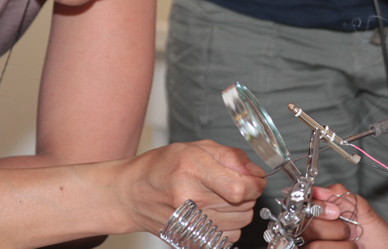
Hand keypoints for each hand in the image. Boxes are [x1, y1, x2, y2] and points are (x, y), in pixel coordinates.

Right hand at [119, 140, 265, 239]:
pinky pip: (227, 237)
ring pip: (240, 222)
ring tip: (222, 197)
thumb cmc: (161, 167)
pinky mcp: (189, 239)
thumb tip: (255, 172)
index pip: (240, 188)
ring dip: (239, 210)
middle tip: (232, 184)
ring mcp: (188, 223)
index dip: (255, 183)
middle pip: (243, 206)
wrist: (131, 194)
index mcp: (192, 170)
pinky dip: (229, 225)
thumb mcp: (196, 148)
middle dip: (247, 193)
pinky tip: (215, 212)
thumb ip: (230, 157)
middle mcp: (190, 199)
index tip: (254, 179)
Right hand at [302, 184, 387, 248]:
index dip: (316, 206)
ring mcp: (310, 246)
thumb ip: (339, 195)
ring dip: (339, 244)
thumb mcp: (363, 211)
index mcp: (320, 214)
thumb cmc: (377, 240)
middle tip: (348, 230)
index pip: (299, 204)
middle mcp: (311, 233)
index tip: (335, 211)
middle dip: (332, 228)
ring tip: (352, 244)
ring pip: (312, 244)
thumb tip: (317, 189)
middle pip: (303, 224)